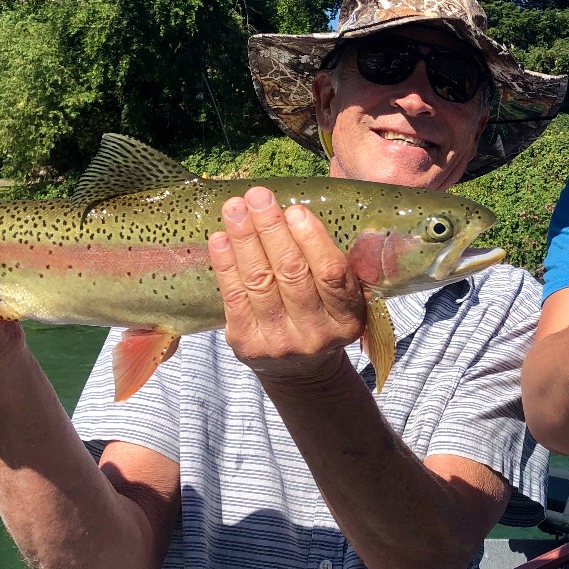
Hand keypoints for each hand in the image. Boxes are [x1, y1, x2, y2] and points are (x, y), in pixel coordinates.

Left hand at [208, 187, 367, 387]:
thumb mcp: (344, 299)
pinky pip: (233, 297)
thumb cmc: (323, 317)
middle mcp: (315, 333)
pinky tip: (220, 237)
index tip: (295, 209)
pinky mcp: (246, 344)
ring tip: (235, 207)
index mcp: (347, 319)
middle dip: (271, 229)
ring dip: (245, 239)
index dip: (312, 240)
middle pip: (290, 273)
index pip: (331, 274)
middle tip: (258, 196)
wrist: (302, 372)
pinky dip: (225, 264)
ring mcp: (278, 342)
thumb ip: (333, 264)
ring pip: (259, 281)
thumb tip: (299, 211)